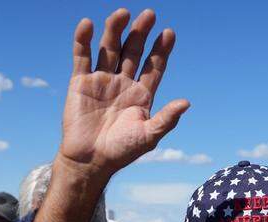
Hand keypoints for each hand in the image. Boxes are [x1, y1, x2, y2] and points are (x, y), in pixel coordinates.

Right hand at [58, 9, 188, 175]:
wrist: (90, 160)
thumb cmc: (121, 151)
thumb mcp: (148, 136)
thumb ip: (166, 119)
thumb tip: (186, 102)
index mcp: (141, 95)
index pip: (154, 67)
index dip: (161, 50)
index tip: (169, 33)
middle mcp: (123, 83)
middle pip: (133, 51)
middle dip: (141, 33)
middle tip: (150, 14)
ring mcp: (102, 80)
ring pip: (109, 49)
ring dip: (115, 30)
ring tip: (123, 13)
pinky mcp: (80, 82)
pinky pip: (82, 57)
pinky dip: (83, 40)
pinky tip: (88, 24)